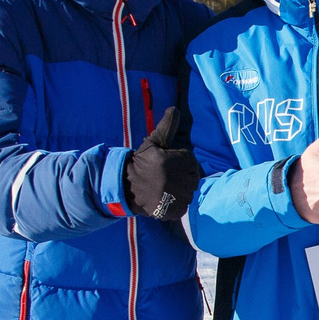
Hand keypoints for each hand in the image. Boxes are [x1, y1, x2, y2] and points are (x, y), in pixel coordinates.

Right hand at [122, 102, 201, 221]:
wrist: (126, 188)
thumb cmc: (141, 163)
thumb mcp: (152, 143)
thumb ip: (166, 127)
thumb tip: (175, 109)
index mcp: (174, 161)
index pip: (190, 161)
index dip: (179, 162)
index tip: (166, 165)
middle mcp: (178, 179)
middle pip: (192, 176)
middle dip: (181, 175)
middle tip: (165, 177)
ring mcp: (178, 196)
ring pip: (189, 191)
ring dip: (180, 189)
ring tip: (164, 188)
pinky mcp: (175, 211)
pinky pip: (184, 205)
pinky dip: (177, 203)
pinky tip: (165, 198)